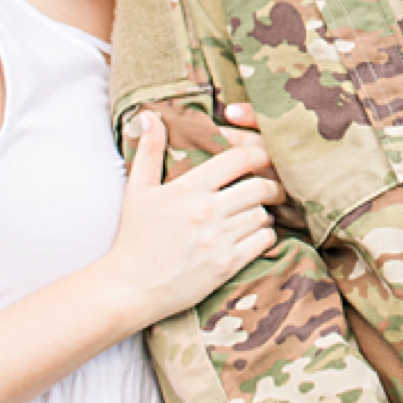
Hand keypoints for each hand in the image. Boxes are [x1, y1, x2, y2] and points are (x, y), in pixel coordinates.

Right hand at [108, 111, 284, 324]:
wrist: (130, 287)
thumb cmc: (134, 237)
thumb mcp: (138, 190)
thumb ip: (149, 150)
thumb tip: (150, 116)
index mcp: (189, 188)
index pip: (239, 159)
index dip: (259, 155)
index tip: (265, 159)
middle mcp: (207, 210)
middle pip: (260, 186)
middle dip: (271, 185)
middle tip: (272, 188)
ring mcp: (218, 238)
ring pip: (263, 214)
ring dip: (265, 212)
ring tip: (259, 213)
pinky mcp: (227, 264)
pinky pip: (263, 241)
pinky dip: (265, 236)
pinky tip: (255, 235)